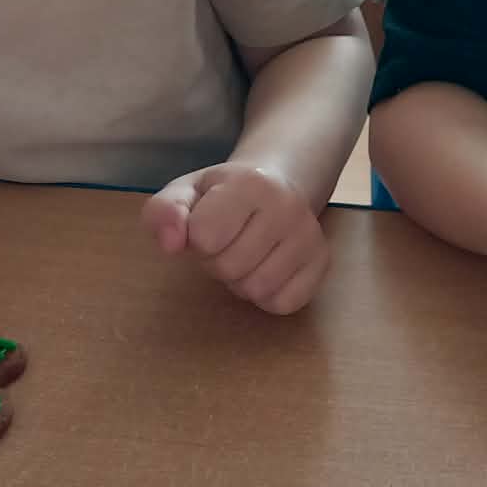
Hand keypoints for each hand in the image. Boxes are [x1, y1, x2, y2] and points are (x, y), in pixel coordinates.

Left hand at [142, 164, 328, 314]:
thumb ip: (164, 213)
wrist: (279, 183)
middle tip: (227, 241)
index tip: (206, 224)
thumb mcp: (186, 192)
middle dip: (218, 261)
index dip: (197, 239)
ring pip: (257, 289)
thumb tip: (171, 245)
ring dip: (241, 280)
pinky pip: (283, 304)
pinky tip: (267, 268)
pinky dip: (267, 296)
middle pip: (230, 267)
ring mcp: (310, 235)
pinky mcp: (323, 262)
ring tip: (246, 254)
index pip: (205, 237)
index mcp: (251, 183)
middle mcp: (288, 206)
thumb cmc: (224, 193)